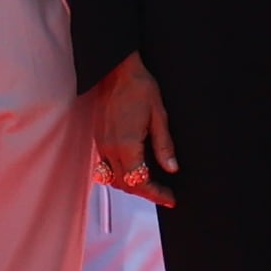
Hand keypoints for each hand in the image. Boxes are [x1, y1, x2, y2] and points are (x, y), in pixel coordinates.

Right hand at [90, 55, 177, 199]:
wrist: (115, 71)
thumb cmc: (140, 88)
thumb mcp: (159, 115)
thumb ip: (164, 145)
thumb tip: (172, 169)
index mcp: (126, 145)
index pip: (139, 181)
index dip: (156, 194)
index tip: (170, 198)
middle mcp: (109, 149)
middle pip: (125, 184)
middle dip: (145, 193)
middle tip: (165, 194)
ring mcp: (101, 145)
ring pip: (113, 179)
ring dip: (131, 186)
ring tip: (152, 186)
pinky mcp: (98, 139)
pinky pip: (106, 167)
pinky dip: (120, 175)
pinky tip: (135, 171)